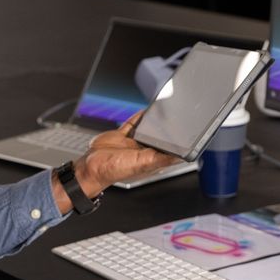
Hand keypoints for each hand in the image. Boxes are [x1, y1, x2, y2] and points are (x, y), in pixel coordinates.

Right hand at [51, 111, 178, 212]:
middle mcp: (143, 151)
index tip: (188, 133)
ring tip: (165, 112)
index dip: (178, 142)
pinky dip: (139, 116)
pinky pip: (133, 123)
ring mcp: (132, 142)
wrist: (91, 166)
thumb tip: (181, 156)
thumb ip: (162, 158)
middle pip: (159, 137)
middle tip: (179, 118)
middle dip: (167, 130)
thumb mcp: (142, 163)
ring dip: (154, 122)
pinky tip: (146, 110)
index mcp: (151, 159)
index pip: (169, 149)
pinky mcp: (122, 135)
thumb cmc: (114, 169)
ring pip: (147, 129)